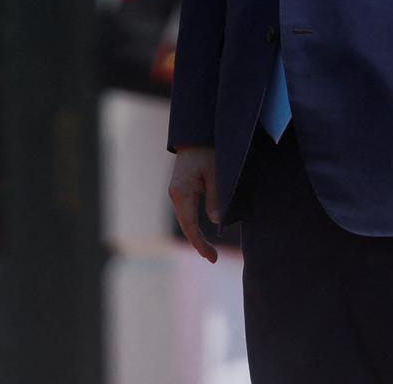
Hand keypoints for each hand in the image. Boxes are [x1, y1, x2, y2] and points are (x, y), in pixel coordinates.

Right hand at [168, 146, 220, 261]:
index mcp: (182, 192)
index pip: (190, 226)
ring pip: (185, 219)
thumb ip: (215, 198)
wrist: (195, 134)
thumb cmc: (208, 151)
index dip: (200, 244)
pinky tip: (201, 231)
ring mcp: (176, 191)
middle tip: (212, 258)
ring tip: (208, 249)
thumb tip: (215, 222)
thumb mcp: (216, 174)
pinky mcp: (181, 188)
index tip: (211, 258)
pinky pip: (186, 211)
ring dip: (195, 234)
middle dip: (198, 242)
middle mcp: (176, 194)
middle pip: (185, 225)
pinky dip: (193, 224)